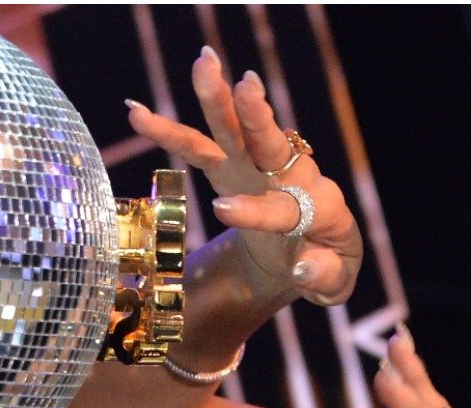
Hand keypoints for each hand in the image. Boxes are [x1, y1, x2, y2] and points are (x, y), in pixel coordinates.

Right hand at [126, 47, 360, 305]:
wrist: (311, 248)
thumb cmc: (325, 265)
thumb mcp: (334, 282)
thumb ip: (322, 276)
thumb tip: (300, 268)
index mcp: (322, 208)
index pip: (286, 208)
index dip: (256, 209)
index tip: (222, 209)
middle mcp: (291, 176)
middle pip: (270, 144)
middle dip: (255, 116)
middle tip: (244, 85)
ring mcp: (258, 166)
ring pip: (235, 131)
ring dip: (217, 98)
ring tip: (203, 62)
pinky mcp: (231, 166)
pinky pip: (199, 148)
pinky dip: (169, 131)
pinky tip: (136, 111)